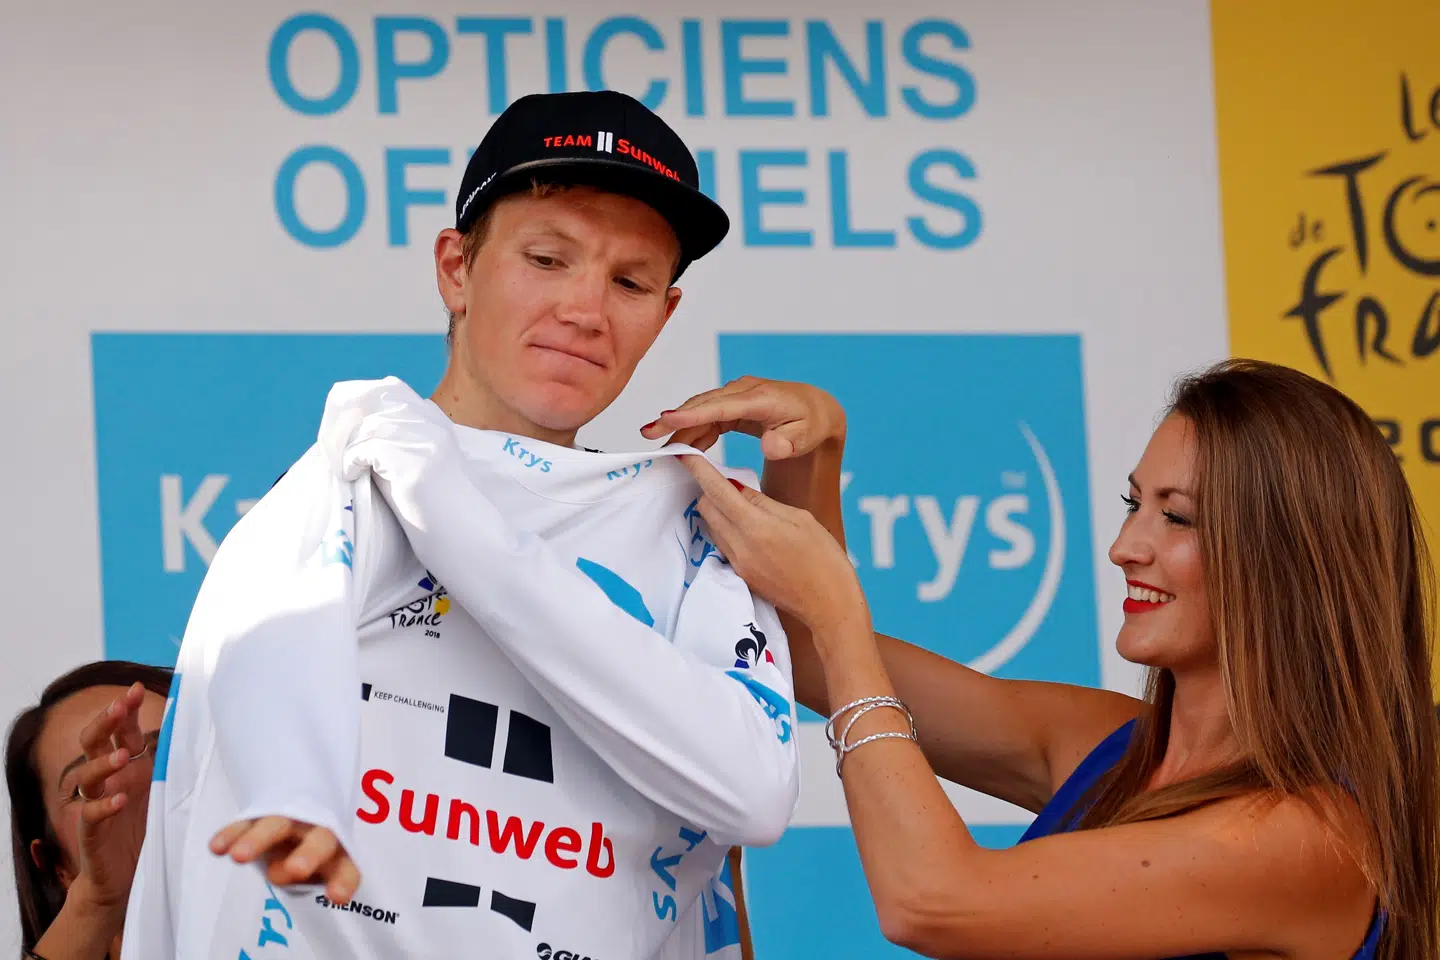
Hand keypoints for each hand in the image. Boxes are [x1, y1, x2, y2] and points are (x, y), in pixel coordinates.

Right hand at [65, 682, 152, 921]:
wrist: (126, 878)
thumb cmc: (150, 828)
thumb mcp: (169, 790)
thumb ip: (176, 763)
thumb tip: (203, 731)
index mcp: (129, 767)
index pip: (121, 731)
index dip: (125, 709)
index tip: (135, 687)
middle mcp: (109, 780)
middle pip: (94, 743)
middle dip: (105, 722)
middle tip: (119, 706)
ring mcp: (96, 804)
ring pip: (86, 776)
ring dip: (103, 763)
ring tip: (122, 755)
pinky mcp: (92, 833)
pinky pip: (90, 815)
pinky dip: (102, 806)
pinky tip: (118, 800)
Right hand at [210, 817, 360, 903]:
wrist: (300, 808)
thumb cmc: (310, 853)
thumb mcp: (316, 870)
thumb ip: (300, 877)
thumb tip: (281, 871)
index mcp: (339, 850)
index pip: (346, 867)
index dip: (343, 881)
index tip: (336, 896)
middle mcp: (318, 830)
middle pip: (319, 840)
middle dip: (309, 855)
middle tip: (296, 870)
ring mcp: (291, 819)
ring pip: (277, 826)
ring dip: (258, 840)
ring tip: (238, 857)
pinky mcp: (263, 813)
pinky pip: (246, 823)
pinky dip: (233, 834)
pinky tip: (217, 847)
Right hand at [640, 375, 844, 460]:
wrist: (815, 410)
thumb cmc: (810, 423)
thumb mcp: (807, 435)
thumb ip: (789, 442)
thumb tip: (771, 447)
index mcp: (761, 398)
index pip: (721, 406)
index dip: (693, 414)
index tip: (667, 419)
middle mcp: (744, 392)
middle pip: (703, 405)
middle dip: (674, 419)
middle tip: (647, 434)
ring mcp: (736, 396)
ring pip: (701, 410)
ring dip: (680, 427)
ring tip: (658, 445)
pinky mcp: (732, 405)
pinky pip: (708, 417)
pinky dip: (694, 431)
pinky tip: (683, 447)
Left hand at [678, 454, 868, 637]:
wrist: (828, 604)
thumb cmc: (824, 558)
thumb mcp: (799, 518)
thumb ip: (763, 502)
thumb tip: (736, 487)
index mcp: (756, 526)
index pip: (716, 491)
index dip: (697, 469)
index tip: (683, 453)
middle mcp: (740, 546)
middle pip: (706, 508)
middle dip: (708, 489)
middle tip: (726, 480)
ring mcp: (737, 563)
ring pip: (712, 526)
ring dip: (717, 510)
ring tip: (740, 504)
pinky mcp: (740, 575)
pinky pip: (722, 544)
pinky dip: (726, 529)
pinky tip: (748, 528)